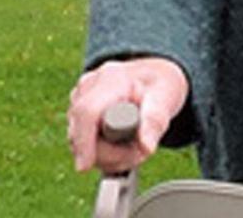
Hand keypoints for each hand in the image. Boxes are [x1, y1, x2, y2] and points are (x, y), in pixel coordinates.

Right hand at [67, 57, 189, 172]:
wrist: (150, 76)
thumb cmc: (158, 85)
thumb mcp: (166, 99)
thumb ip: (155, 121)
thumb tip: (146, 148)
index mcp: (111, 78)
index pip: (87, 112)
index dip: (83, 141)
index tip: (85, 167)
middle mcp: (89, 85)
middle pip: (79, 131)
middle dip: (108, 154)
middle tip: (139, 152)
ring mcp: (79, 98)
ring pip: (77, 139)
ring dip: (106, 155)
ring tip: (134, 146)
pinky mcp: (77, 112)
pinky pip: (80, 141)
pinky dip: (100, 152)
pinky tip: (120, 146)